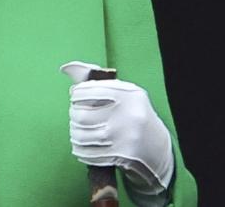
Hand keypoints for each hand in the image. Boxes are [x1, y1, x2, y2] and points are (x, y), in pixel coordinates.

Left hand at [61, 61, 173, 194]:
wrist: (159, 147)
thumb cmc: (133, 114)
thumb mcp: (124, 94)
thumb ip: (97, 83)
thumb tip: (65, 68)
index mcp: (129, 94)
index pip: (86, 90)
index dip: (76, 94)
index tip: (75, 97)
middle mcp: (128, 114)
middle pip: (81, 115)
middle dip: (74, 115)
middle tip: (77, 115)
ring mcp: (125, 137)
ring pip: (81, 135)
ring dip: (75, 133)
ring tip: (78, 130)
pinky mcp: (122, 156)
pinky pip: (88, 153)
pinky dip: (80, 150)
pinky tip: (83, 146)